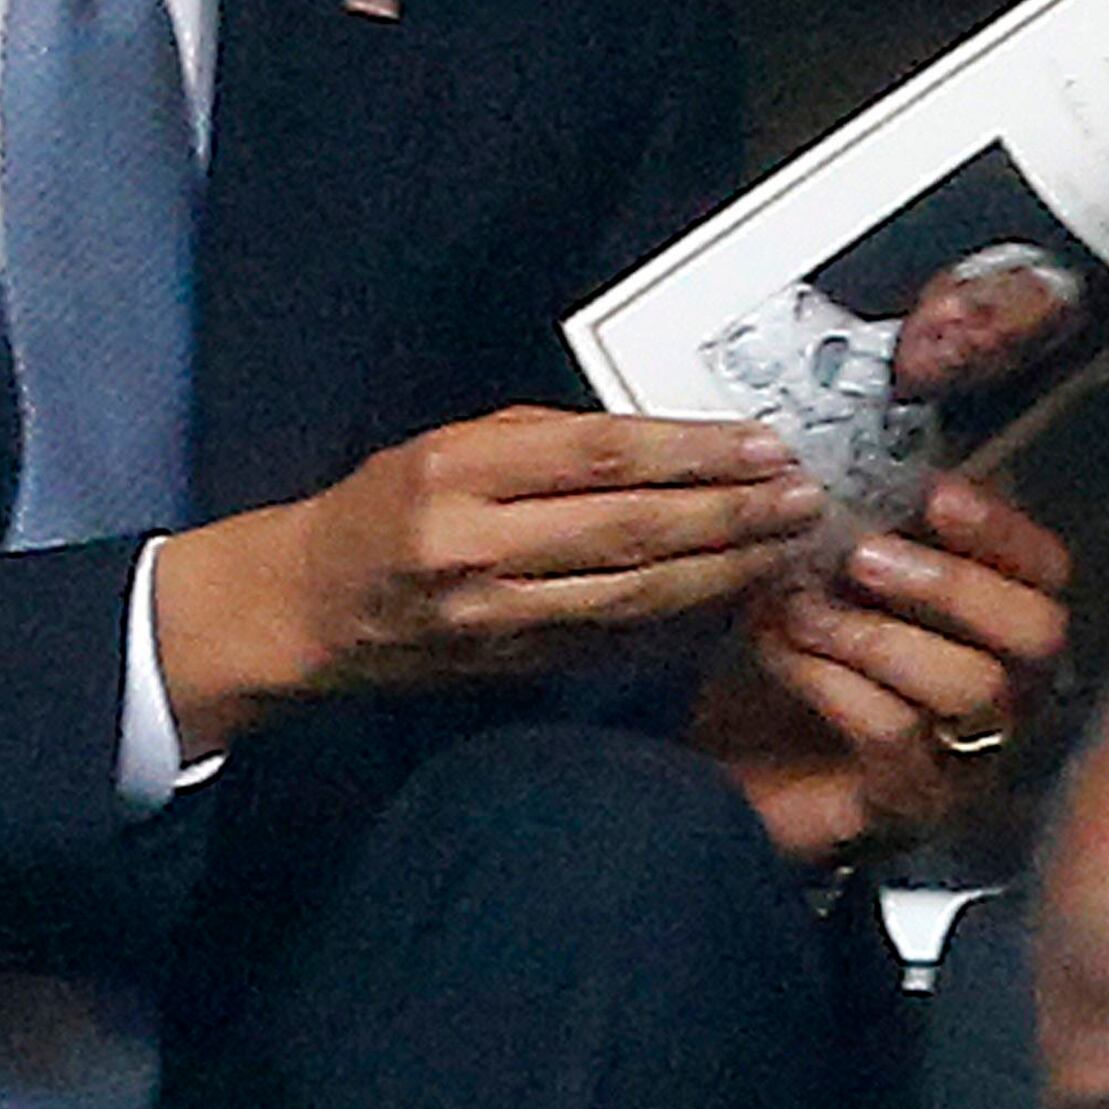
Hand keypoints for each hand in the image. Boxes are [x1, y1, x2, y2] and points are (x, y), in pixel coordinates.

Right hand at [158, 407, 824, 752]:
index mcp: (461, 472)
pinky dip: (679, 620)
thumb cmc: (386, 503)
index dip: (691, 452)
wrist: (307, 605)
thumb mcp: (452, 443)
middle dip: (729, 515)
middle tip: (801, 500)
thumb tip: (668, 443)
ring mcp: (493, 618)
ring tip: (786, 546)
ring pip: (631, 596)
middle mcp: (476, 546)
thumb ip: (550, 442)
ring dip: (722, 572)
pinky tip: (733, 598)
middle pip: (629, 530)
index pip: (600, 456)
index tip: (762, 446)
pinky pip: (611, 642)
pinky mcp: (508, 666)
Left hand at [695, 473, 1072, 866]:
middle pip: (1038, 632)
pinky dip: (830, 678)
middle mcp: (1004, 690)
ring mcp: (964, 754)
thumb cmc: (789, 647)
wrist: (717, 752)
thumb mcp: (836, 569)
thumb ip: (878, 524)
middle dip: (952, 582)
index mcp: (998, 621)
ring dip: (877, 631)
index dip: (1000, 527)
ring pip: (971, 686)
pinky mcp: (906, 799)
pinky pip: (893, 735)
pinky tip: (779, 649)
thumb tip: (885, 464)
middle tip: (863, 556)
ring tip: (801, 604)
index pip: (1046, 569)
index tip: (933, 493)